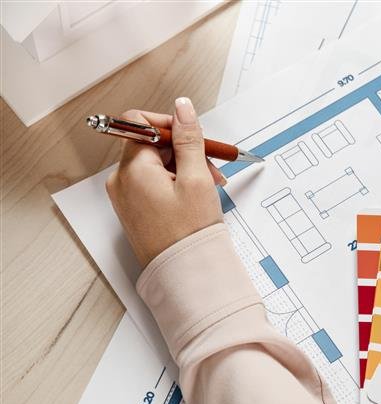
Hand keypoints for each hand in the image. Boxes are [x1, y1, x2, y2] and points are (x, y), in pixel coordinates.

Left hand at [106, 98, 225, 266]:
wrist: (185, 272)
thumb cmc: (190, 232)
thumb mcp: (196, 178)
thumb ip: (189, 138)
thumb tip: (182, 107)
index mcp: (132, 169)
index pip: (140, 123)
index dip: (169, 124)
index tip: (191, 135)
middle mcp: (122, 180)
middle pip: (151, 145)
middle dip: (184, 150)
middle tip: (210, 168)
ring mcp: (127, 195)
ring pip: (155, 164)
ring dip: (184, 167)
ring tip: (208, 185)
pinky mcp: (135, 208)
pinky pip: (153, 182)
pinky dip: (176, 182)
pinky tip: (196, 195)